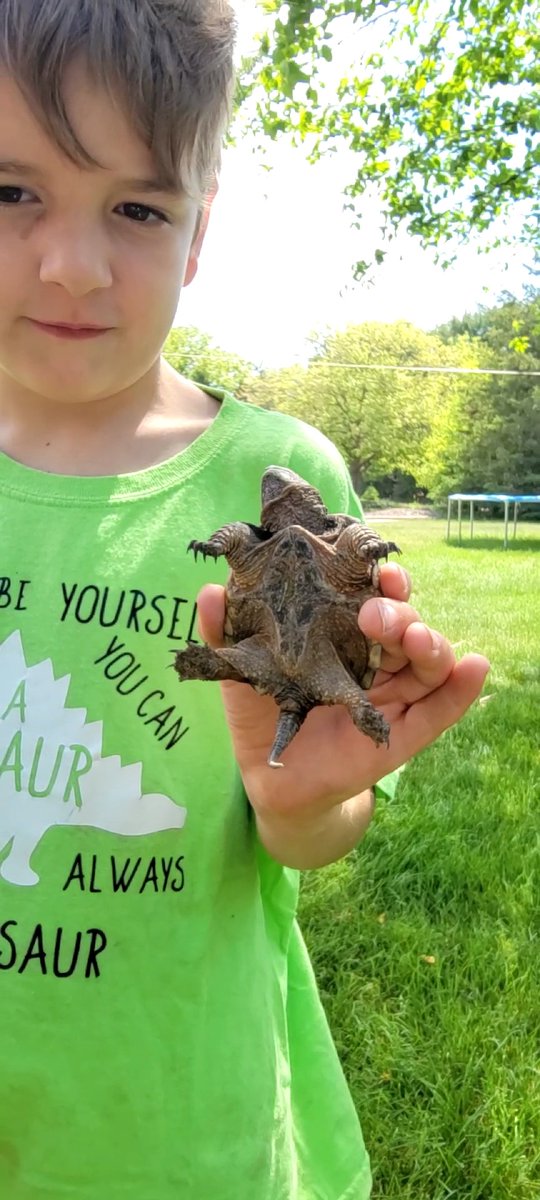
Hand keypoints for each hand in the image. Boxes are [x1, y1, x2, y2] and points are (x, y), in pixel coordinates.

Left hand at [195, 564, 489, 821]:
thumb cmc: (262, 712)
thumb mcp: (242, 671)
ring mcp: (395, 693)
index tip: (375, 567)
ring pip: (428, 660)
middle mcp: (377, 655)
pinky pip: (441, 710)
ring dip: (431, 641)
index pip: (370, 595)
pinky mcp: (403, 733)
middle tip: (377, 612)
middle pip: (404, 622)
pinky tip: (477, 667)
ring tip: (418, 637)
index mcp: (345, 632)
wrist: (271, 779)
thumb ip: (226, 633)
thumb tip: (208, 593)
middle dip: (398, 610)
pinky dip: (462, 688)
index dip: (378, 578)